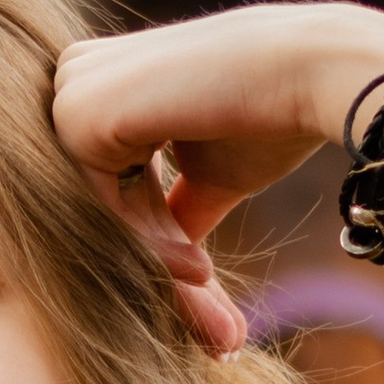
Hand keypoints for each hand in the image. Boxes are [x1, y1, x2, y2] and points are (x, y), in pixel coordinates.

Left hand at [52, 3, 383, 350]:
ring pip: (94, 207)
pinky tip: (195, 266)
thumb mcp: (207, 174)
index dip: (154, 236)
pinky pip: (97, 205)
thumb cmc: (273, 115)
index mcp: (103, 79)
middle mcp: (75, 76)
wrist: (312, 72)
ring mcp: (70, 88)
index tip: (202, 287)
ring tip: (207, 285)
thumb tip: (165, 258)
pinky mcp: (77, 109)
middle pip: (94, 197)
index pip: (107, 179)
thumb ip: (170, 209)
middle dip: (148, 257)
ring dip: (152, 256)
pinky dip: (145, 242)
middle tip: (206, 311)